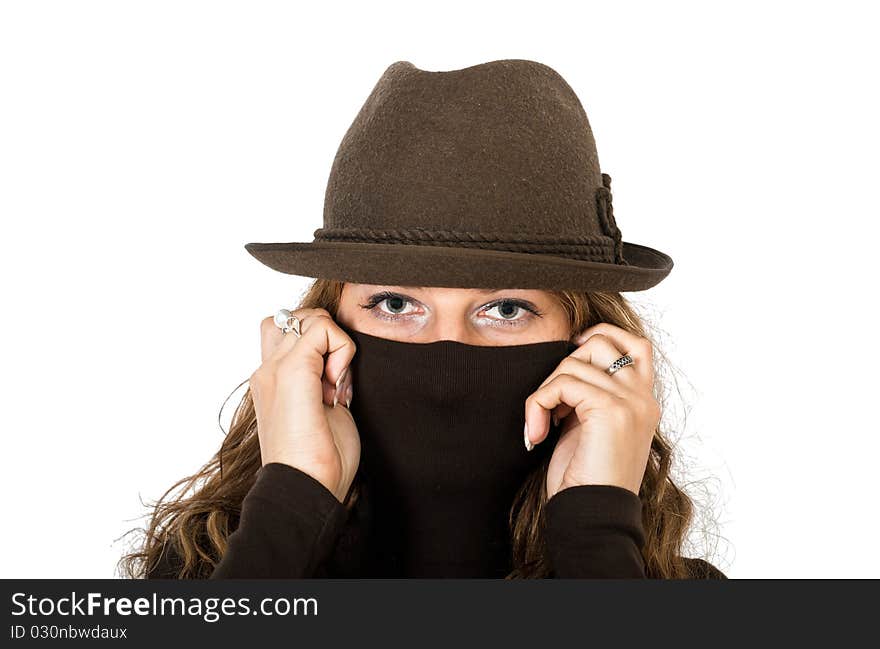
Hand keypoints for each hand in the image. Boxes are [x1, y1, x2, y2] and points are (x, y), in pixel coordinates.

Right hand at [249, 308, 360, 502]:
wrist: (307, 489)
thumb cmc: (320, 462)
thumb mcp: (321, 412)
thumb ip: (321, 383)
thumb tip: (337, 368)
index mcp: (271, 381)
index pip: (289, 331)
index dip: (322, 345)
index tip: (334, 386)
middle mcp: (267, 371)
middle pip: (298, 317)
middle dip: (328, 338)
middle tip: (336, 382)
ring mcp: (275, 370)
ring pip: (311, 318)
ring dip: (335, 343)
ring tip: (336, 385)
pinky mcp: (292, 372)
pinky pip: (322, 328)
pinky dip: (342, 349)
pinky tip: (339, 385)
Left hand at [524, 323, 660, 498]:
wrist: (591, 516)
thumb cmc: (584, 478)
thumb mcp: (590, 427)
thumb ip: (590, 394)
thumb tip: (568, 358)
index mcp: (643, 401)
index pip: (636, 344)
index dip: (602, 335)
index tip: (570, 353)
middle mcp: (643, 398)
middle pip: (601, 342)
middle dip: (563, 364)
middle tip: (550, 403)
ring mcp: (631, 401)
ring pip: (574, 361)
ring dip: (545, 390)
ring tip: (542, 423)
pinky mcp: (610, 409)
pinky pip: (562, 383)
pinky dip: (538, 404)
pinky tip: (538, 433)